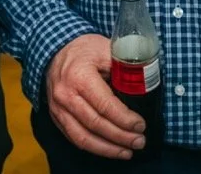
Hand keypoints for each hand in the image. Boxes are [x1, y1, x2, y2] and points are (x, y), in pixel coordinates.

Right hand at [46, 34, 145, 159]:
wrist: (56, 49)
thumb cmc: (84, 49)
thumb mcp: (106, 48)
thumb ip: (124, 66)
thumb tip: (144, 84)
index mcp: (79, 76)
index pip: (105, 105)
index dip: (125, 119)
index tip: (140, 125)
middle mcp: (65, 95)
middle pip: (96, 124)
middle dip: (120, 137)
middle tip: (140, 141)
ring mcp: (58, 108)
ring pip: (83, 137)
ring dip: (107, 149)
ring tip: (127, 152)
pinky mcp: (56, 116)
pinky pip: (74, 138)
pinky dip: (93, 147)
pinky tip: (109, 149)